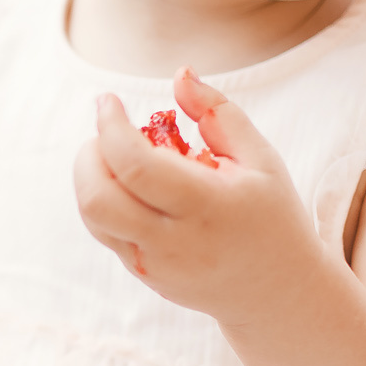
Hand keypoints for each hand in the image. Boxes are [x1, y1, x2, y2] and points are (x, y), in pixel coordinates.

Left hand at [71, 67, 322, 324]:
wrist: (278, 292)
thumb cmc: (271, 214)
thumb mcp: (260, 158)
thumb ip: (218, 112)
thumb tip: (179, 73)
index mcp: (208, 205)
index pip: (136, 166)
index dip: (110, 127)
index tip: (107, 101)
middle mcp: (176, 240)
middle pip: (98, 199)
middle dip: (87, 155)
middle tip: (104, 131)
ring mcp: (156, 264)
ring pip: (94, 220)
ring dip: (89, 178)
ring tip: (114, 155)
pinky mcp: (146, 276)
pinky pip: (107, 234)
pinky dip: (105, 200)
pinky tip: (129, 186)